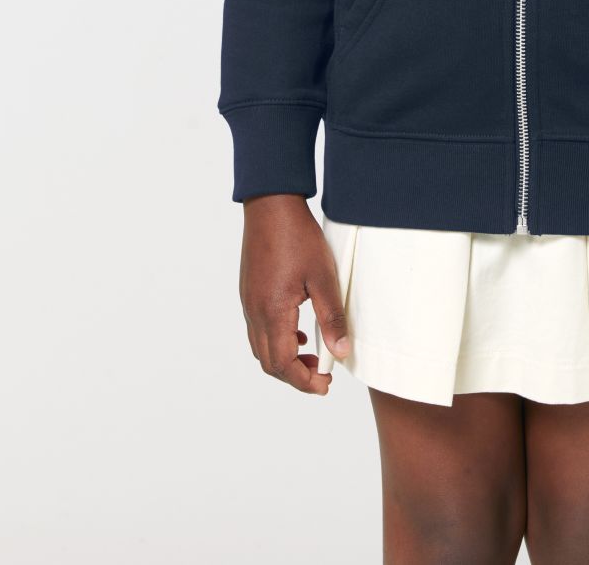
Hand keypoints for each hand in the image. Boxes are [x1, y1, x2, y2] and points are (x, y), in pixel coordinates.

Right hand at [238, 194, 351, 394]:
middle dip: (295, 375)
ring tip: (313, 355)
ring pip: (261, 348)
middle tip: (322, 375)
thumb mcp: (323, 277)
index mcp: (272, 312)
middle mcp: (254, 312)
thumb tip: (340, 353)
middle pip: (269, 362)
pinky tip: (299, 331)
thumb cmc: (297, 237)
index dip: (305, 380)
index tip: (326, 384)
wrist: (271, 205)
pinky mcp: (249, 292)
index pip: (284, 364)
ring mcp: (248, 303)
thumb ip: (332, 317)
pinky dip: (277, 341)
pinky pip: (258, 330)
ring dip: (285, 359)